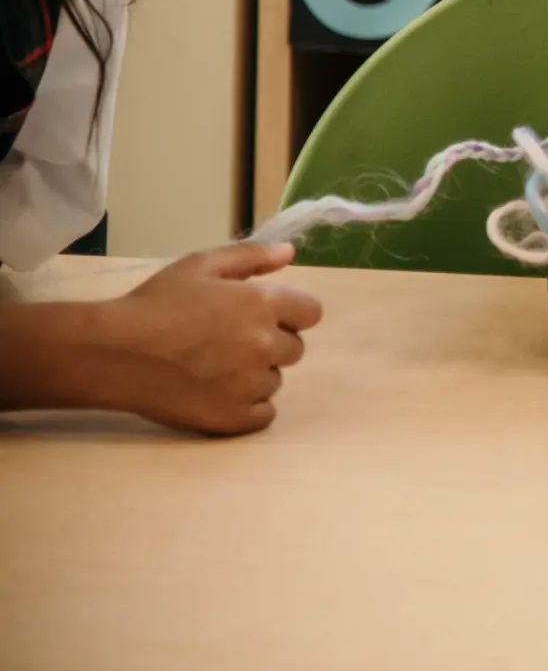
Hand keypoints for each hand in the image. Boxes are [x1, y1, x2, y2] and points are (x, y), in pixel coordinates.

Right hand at [98, 242, 324, 434]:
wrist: (112, 353)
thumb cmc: (154, 304)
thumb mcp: (200, 265)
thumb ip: (251, 256)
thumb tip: (290, 252)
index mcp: (262, 305)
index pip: (312, 313)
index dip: (290, 314)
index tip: (262, 318)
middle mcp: (264, 345)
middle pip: (294, 348)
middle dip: (270, 344)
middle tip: (228, 343)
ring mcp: (250, 384)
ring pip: (274, 381)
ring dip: (254, 375)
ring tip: (212, 368)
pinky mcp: (234, 418)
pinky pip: (264, 414)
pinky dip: (248, 407)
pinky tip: (219, 395)